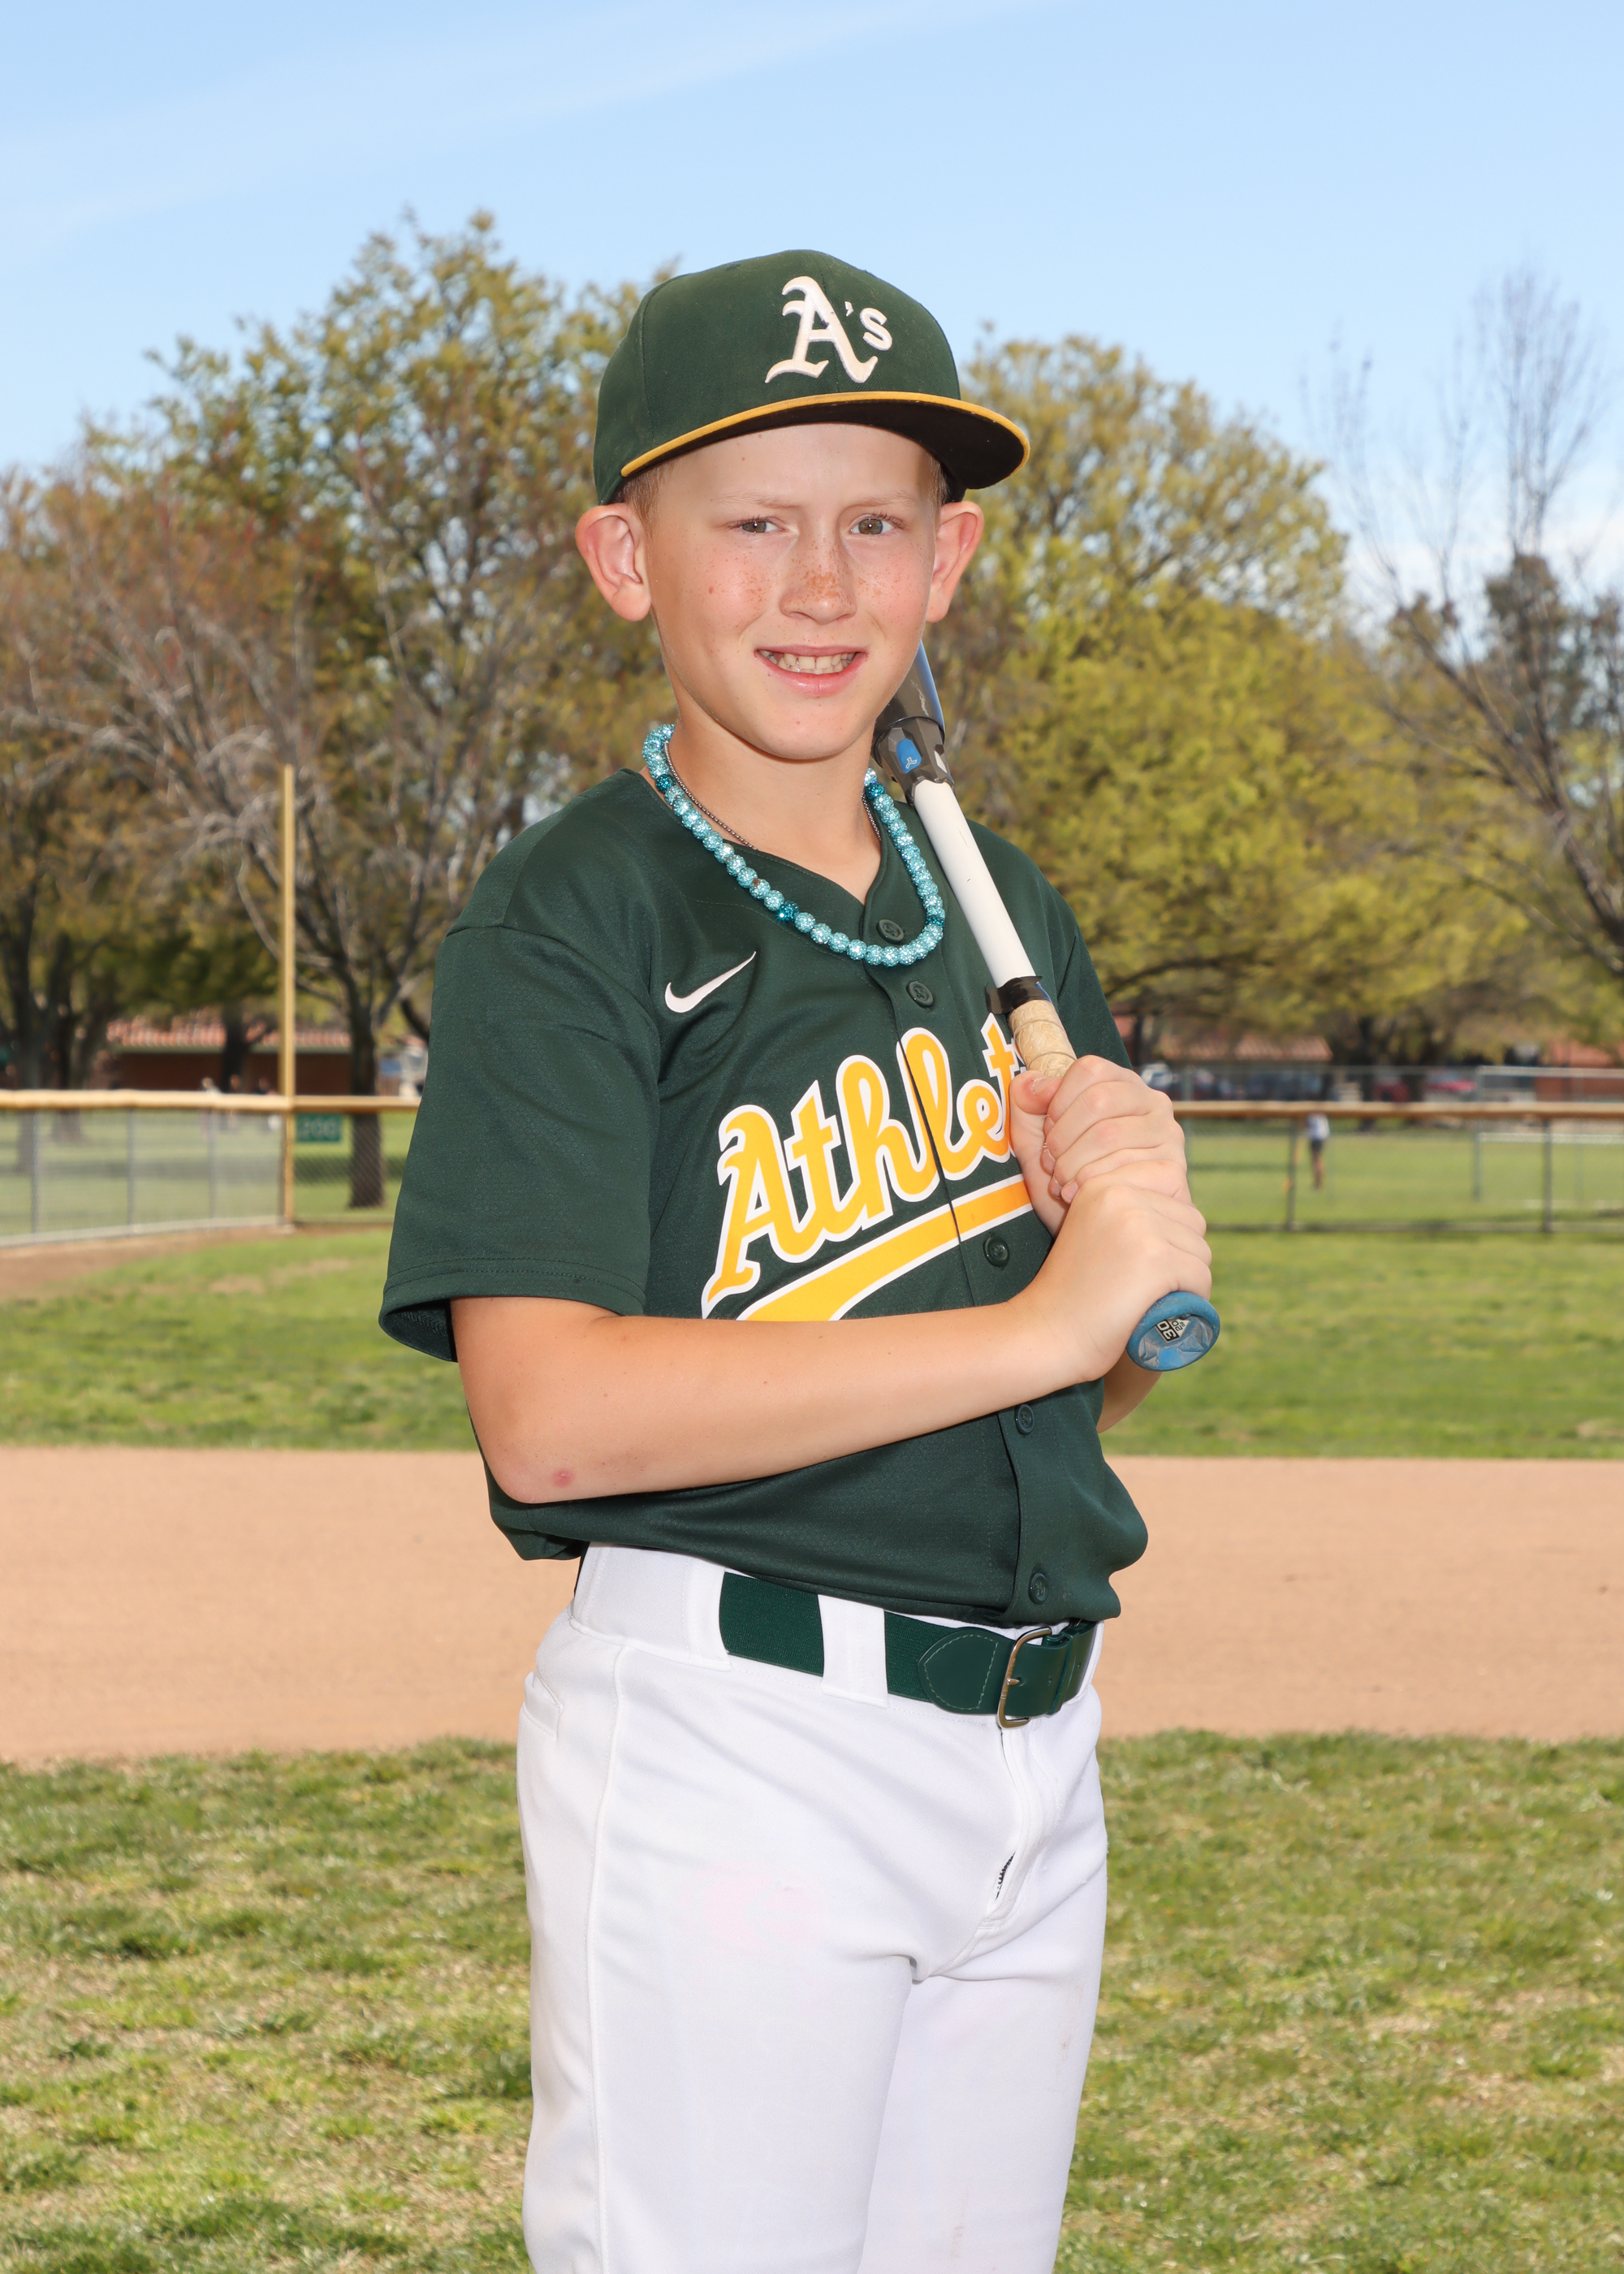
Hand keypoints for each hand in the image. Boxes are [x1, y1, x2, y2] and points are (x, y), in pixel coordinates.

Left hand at [1009, 1056, 1189, 1234]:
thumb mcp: (1037, 1142)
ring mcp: (1168, 1136)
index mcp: (1123, 1086)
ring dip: (1072, 1164)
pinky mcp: (1173, 1170)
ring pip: (1108, 1134)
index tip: (1048, 1132)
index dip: (1058, 1100)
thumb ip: (1027, 1105)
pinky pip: (1125, 1168)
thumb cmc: (1068, 1181)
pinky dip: (1092, 1185)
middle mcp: (1153, 1103)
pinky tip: (1081, 1199)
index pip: (1090, 1069)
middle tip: (1051, 1165)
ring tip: (1061, 1185)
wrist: (1097, 1234)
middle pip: (1098, 1099)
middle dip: (1062, 1137)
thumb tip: (1035, 1082)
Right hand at [1016, 1173, 1211, 1384]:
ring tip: (1147, 1296)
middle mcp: (1120, 1195)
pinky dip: (1191, 1300)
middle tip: (1143, 1283)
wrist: (1046, 1334)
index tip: (1139, 1258)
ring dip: (1185, 1280)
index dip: (1169, 1229)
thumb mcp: (1092, 1230)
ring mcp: (1139, 1226)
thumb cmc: (1072, 1292)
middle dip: (1180, 1256)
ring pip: (1200, 1250)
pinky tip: (1159, 1310)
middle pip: (1191, 1221)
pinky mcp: (1155, 1259)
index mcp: (1103, 1184)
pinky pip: (1201, 1277)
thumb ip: (1131, 1211)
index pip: (1172, 1186)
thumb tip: (1187, 1217)